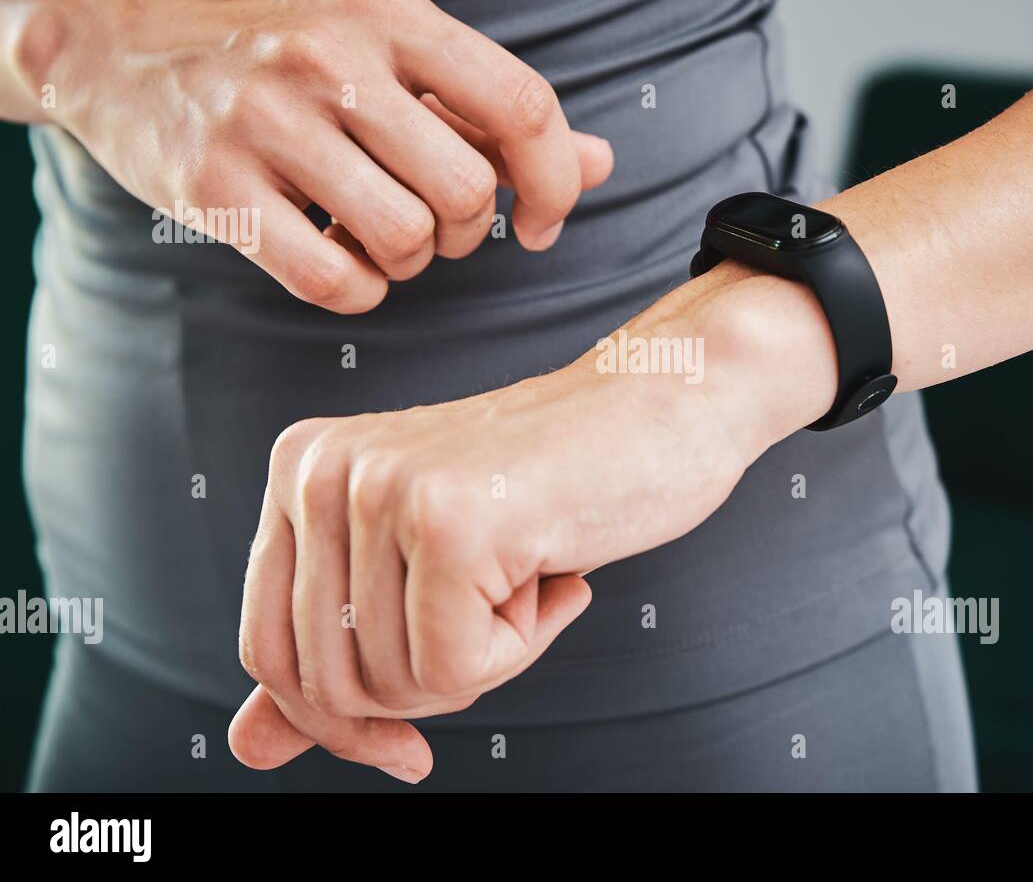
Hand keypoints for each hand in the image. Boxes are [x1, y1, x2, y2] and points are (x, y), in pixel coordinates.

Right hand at [34, 0, 612, 311]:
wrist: (133, 54)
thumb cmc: (292, 65)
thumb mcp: (395, 61)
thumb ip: (495, 116)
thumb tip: (597, 166)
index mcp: (389, 16)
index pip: (519, 104)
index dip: (553, 181)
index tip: (542, 221)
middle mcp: (329, 59)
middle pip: (467, 189)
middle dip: (470, 232)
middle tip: (437, 225)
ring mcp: (266, 122)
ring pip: (405, 240)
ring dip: (411, 263)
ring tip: (380, 236)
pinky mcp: (217, 189)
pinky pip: (334, 281)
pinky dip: (358, 290)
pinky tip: (340, 259)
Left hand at [228, 329, 756, 782]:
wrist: (666, 402)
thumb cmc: (556, 483)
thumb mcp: (423, 567)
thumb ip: (334, 651)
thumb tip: (248, 748)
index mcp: (300, 469)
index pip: (268, 647)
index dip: (334, 719)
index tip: (405, 741)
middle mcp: (321, 469)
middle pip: (325, 681)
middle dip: (423, 693)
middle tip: (498, 617)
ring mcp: (382, 489)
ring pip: (394, 683)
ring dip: (486, 660)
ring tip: (529, 574)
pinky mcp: (449, 521)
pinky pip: (455, 669)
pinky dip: (521, 649)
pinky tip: (554, 576)